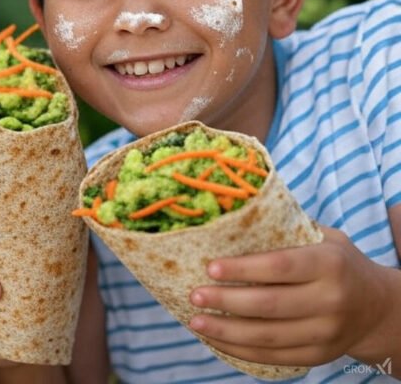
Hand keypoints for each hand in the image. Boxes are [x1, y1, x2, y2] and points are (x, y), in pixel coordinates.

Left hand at [187, 226, 393, 366]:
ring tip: (195, 320)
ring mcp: (326, 333)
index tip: (210, 267)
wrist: (378, 307)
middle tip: (194, 294)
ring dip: (226, 331)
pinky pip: (274, 357)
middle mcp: (331, 300)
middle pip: (269, 305)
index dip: (243, 269)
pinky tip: (216, 339)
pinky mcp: (319, 356)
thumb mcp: (323, 237)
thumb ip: (286, 228)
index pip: (279, 266)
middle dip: (226, 301)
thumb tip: (231, 214)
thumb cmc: (336, 262)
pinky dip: (241, 350)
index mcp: (329, 264)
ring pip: (268, 337)